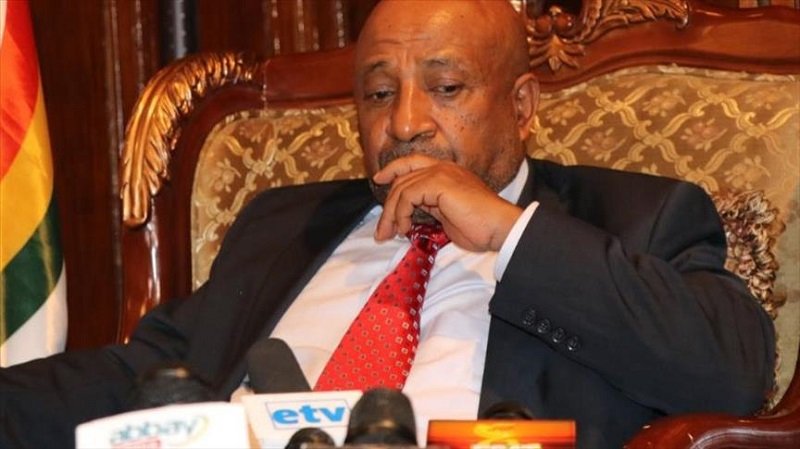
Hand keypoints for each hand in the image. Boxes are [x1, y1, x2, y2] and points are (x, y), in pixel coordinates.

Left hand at [373, 154, 522, 251]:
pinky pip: (407, 195)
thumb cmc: (480, 227)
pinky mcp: (438, 182)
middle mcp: (442, 168)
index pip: (412, 163)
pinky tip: (405, 229)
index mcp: (447, 172)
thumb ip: (430, 207)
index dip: (393, 169)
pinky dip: (400, 213)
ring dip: (391, 214)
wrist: (499, 227)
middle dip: (387, 205)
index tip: (379, 179)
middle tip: (382, 230)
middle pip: (402, 177)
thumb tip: (408, 216)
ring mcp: (441, 173)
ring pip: (401, 188)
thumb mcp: (448, 215)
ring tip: (389, 234)